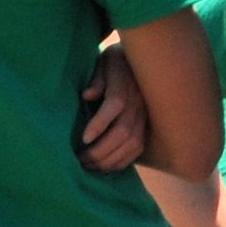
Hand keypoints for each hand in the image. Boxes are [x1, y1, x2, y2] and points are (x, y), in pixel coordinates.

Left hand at [76, 42, 144, 172]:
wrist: (144, 60)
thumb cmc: (115, 63)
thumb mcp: (104, 63)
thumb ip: (97, 78)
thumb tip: (88, 95)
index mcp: (125, 82)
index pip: (115, 104)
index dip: (100, 123)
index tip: (83, 138)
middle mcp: (138, 101)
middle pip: (123, 131)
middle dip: (99, 151)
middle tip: (78, 160)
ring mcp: (145, 115)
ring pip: (132, 143)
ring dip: (108, 160)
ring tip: (88, 166)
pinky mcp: (147, 126)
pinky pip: (137, 149)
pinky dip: (121, 162)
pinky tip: (104, 166)